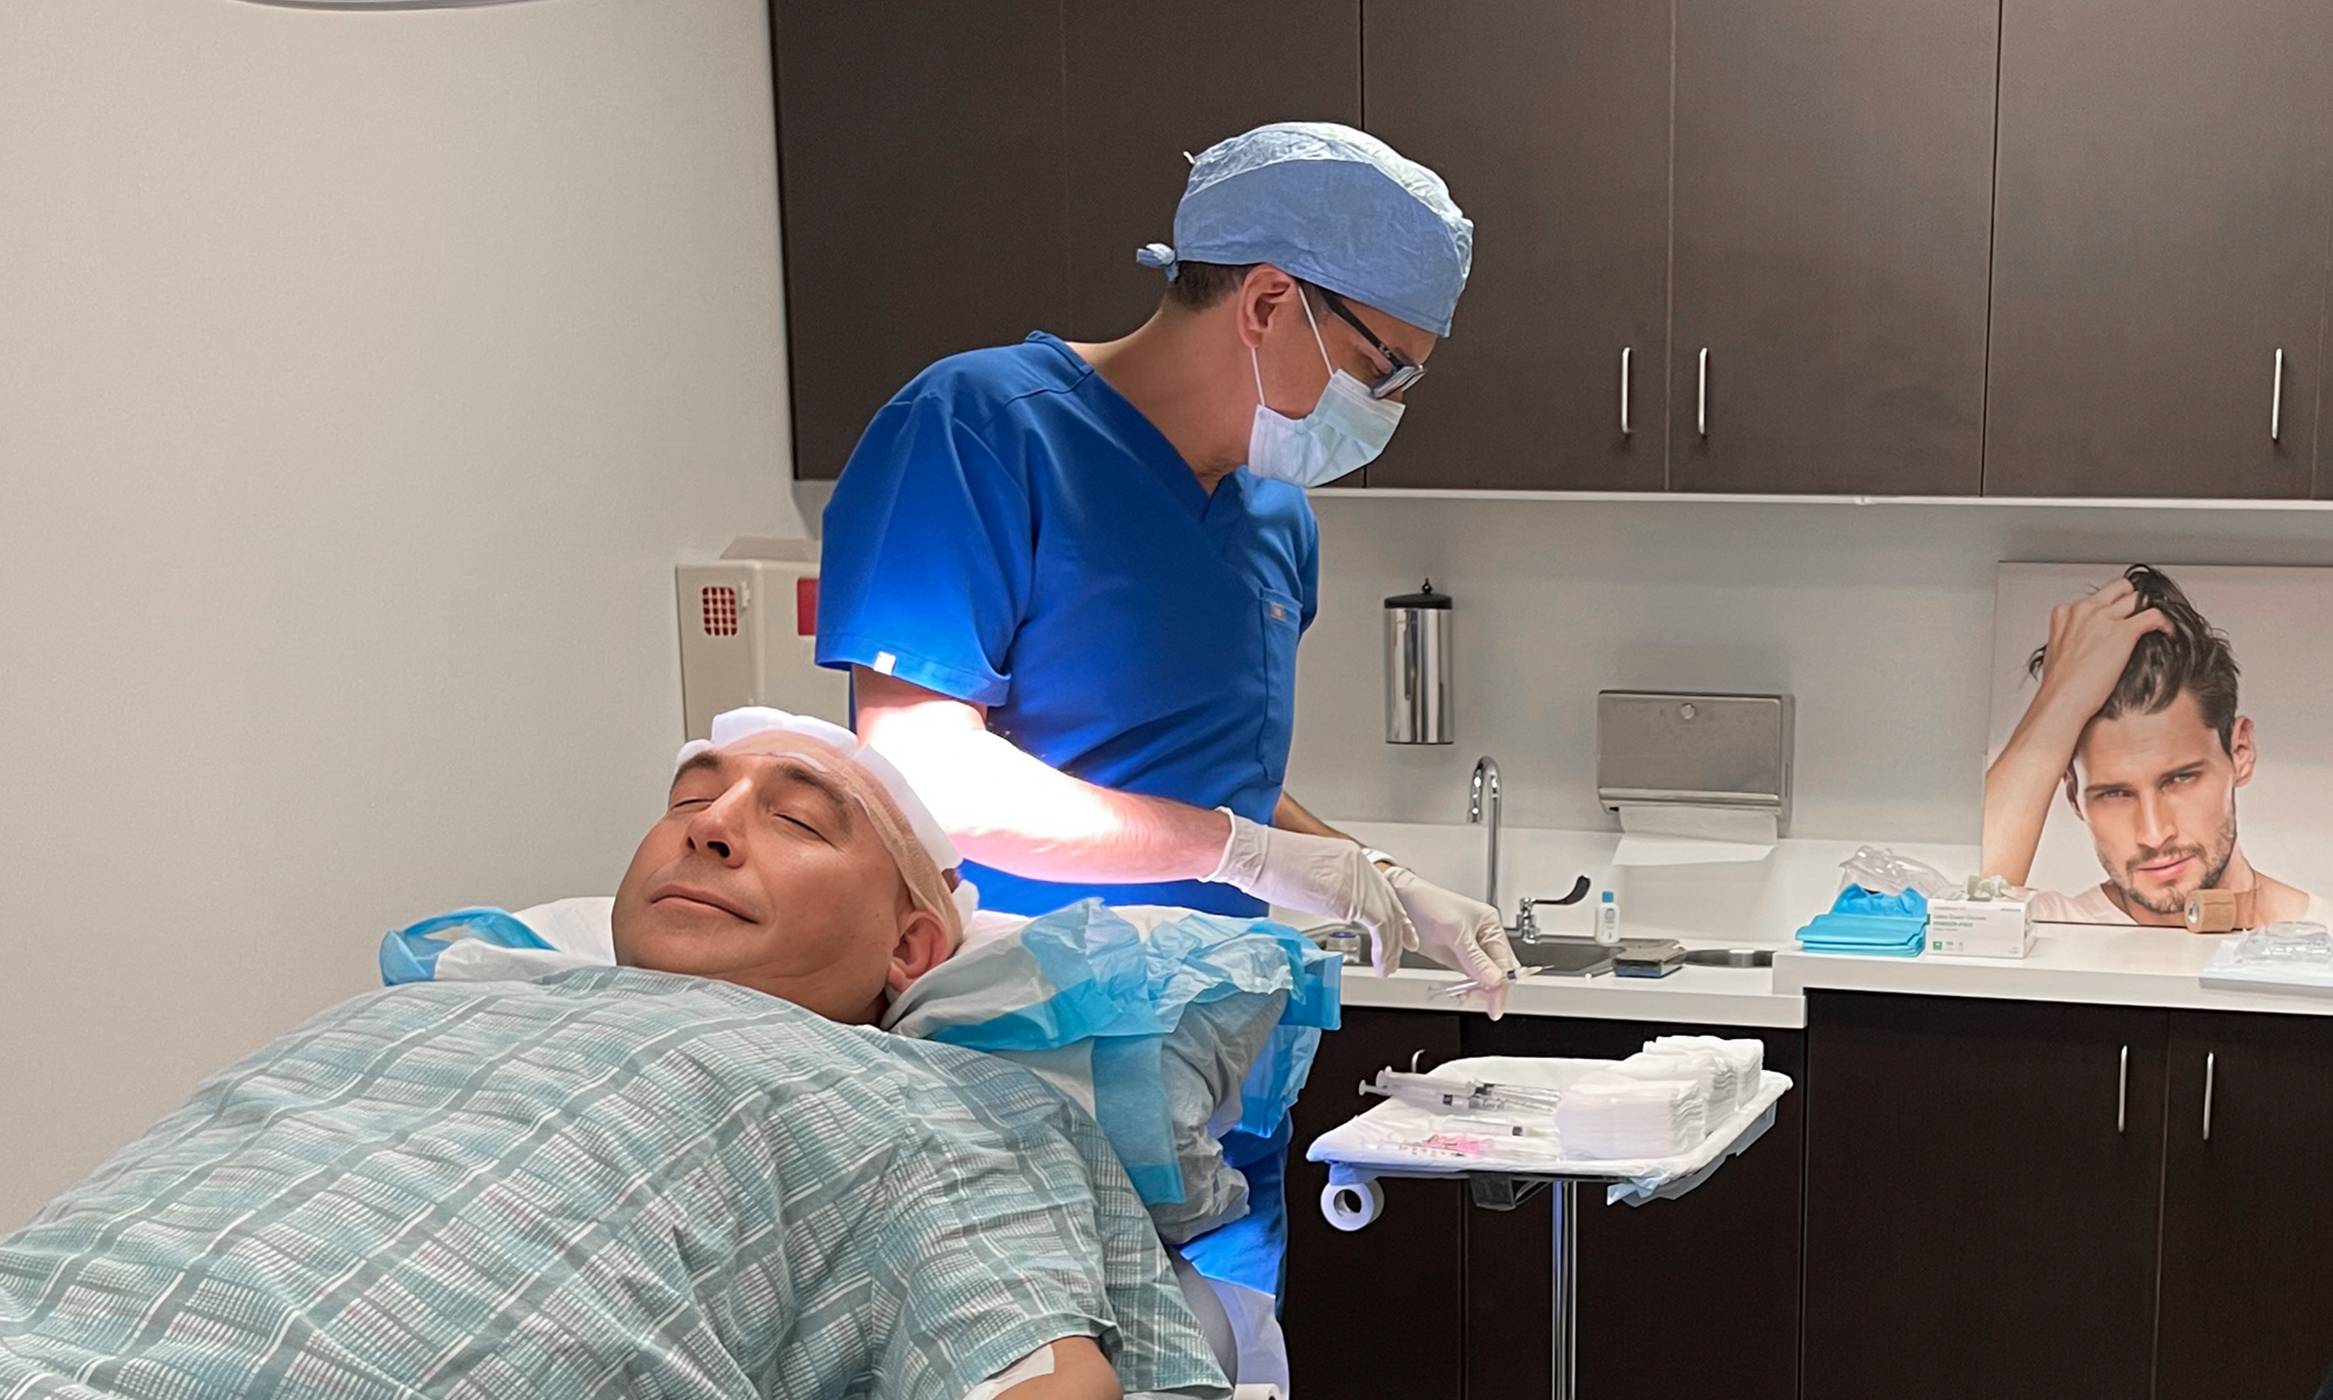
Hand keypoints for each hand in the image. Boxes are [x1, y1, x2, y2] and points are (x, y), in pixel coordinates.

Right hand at [1205, 811, 1416, 975]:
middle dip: (1399, 930)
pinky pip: (1380, 928)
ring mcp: (1357, 879)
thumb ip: (1324, 886)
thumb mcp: (1304, 872)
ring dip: (1390, 947)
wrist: (1254, 854)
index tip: (1397, 926)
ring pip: (1389, 918)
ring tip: (1388, 966)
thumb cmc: (1266, 862)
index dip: (1391, 909)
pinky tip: (1380, 963)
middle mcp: (1358, 864)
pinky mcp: (1353, 898)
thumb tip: (1327, 904)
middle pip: (1390, 901)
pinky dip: (1384, 949)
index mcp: (1347, 855)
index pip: (1379, 885)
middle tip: (1403, 949)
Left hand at [1382, 866, 1522, 1018]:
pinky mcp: (1455, 956)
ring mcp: (1469, 948)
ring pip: (1484, 977)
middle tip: (1481, 1002)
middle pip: (1498, 971)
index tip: (1496, 1004)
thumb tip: (1495, 979)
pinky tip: (1463, 992)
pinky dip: (1467, 987)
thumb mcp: (1455, 932)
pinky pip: (1469, 976)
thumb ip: (1475, 958)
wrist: (1402, 900)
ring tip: (1468, 996)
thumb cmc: (1428, 903)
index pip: (1505, 962)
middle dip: (1491, 989)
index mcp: (1491, 925)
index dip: (1502, 984)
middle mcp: (1483, 937)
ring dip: (1479, 990)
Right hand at [2033, 577, 2173, 722]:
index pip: (2096, 598)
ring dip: (2150, 609)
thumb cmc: (2059, 685)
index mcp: (2065, 613)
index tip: (2119, 618)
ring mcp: (2104, 619)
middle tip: (2141, 615)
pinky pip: (2155, 616)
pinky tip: (2168, 632)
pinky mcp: (2123, 632)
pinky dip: (2166, 623)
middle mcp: (2084, 610)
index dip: (2111, 607)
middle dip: (2132, 599)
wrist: (2063, 700)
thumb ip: (2072, 638)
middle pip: (2119, 588)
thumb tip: (2087, 643)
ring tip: (2158, 624)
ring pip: (2139, 597)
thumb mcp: (2056, 651)